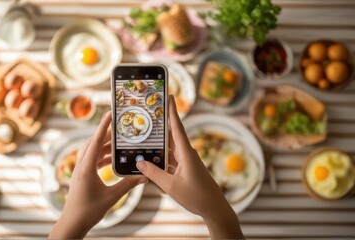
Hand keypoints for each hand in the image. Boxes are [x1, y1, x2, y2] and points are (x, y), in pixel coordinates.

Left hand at [49, 112, 147, 238]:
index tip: (110, 113)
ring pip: (93, 151)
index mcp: (86, 167)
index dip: (104, 126)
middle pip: (94, 143)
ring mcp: (80, 170)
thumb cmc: (88, 211)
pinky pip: (92, 160)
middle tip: (121, 127)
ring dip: (105, 146)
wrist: (72, 223)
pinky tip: (113, 160)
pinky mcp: (82, 176)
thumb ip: (128, 184)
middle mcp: (81, 165)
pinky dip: (103, 157)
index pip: (96, 141)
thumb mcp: (112, 197)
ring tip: (120, 143)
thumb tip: (144, 176)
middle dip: (107, 134)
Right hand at [135, 96, 243, 238]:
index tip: (169, 95)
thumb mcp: (171, 186)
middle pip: (170, 135)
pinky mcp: (185, 170)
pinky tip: (149, 161)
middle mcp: (186, 153)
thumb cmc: (197, 196)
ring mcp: (186, 162)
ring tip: (143, 137)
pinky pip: (170, 160)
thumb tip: (139, 162)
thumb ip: (154, 174)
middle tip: (149, 113)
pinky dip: (160, 160)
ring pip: (168, 149)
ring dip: (158, 145)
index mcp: (186, 152)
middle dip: (160, 125)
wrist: (214, 209)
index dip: (172, 111)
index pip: (177, 127)